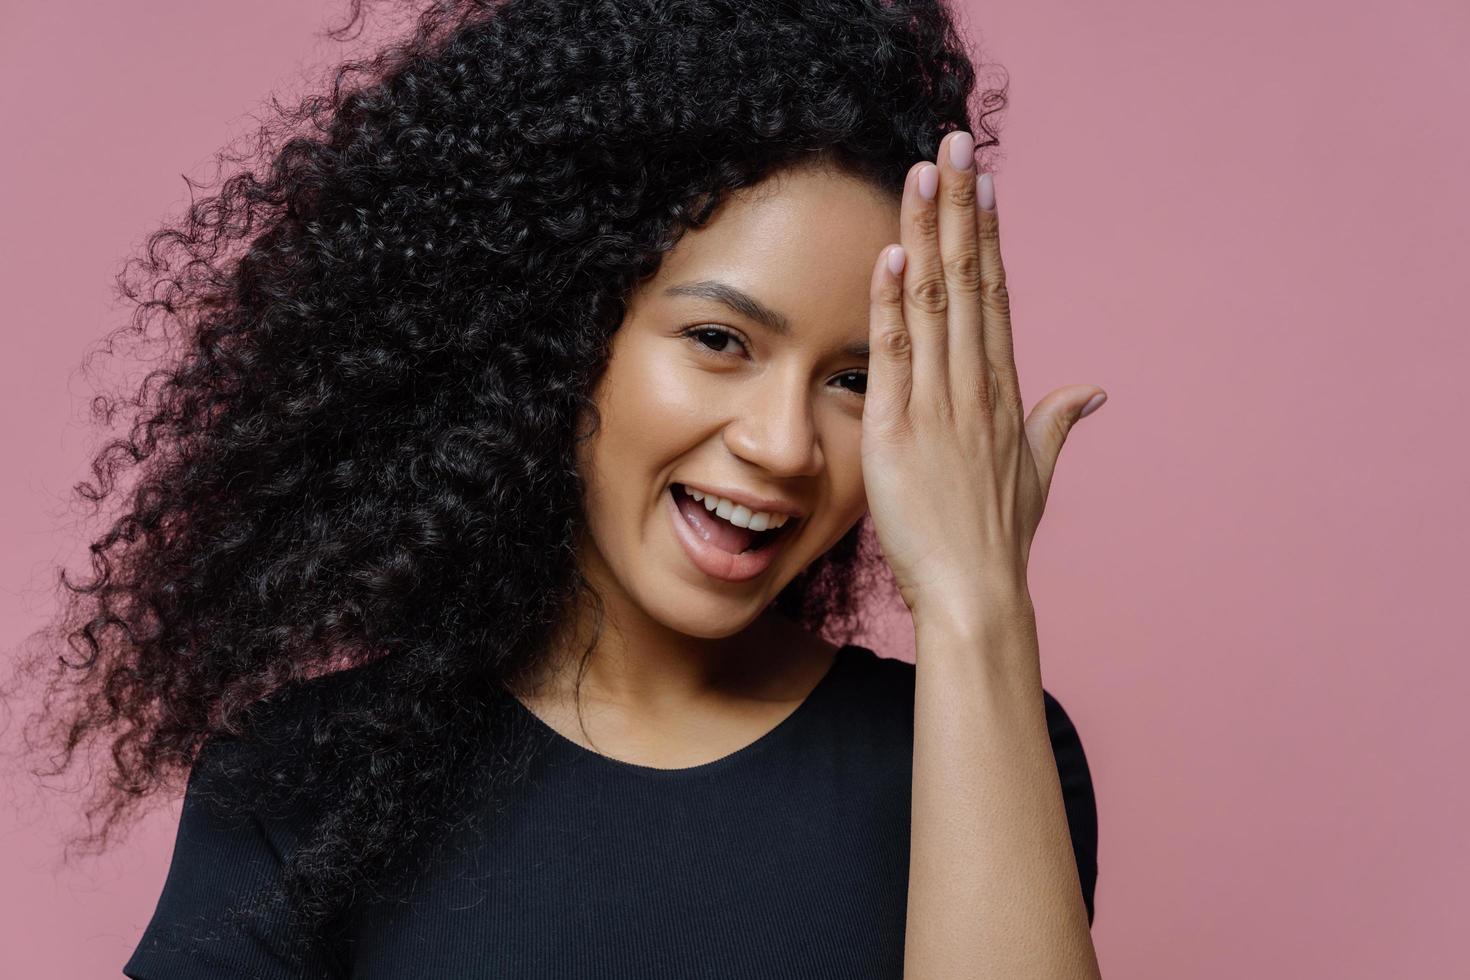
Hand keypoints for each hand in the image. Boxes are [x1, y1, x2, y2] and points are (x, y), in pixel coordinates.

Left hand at [861, 130, 1106, 625]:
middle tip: (953, 143)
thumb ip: (1058, 422)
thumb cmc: (998, 539)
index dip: (989, 234)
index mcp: (1004, 392)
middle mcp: (977, 387)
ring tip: (923, 173)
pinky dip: (892, 304)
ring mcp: (940, 406)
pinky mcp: (898, 431)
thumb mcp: (1037, 474)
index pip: (995, 295)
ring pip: (934, 303)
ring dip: (928, 234)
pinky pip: (895, 355)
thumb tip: (1094, 390)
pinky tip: (892, 254)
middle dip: (961, 207)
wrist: (978, 595)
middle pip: (970, 280)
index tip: (983, 181)